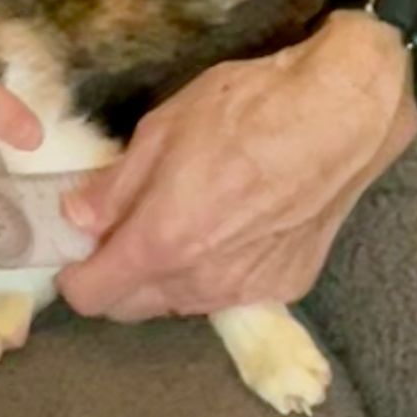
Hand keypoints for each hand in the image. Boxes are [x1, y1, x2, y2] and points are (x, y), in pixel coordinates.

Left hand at [56, 12, 416, 321]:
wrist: (341, 116)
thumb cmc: (248, 109)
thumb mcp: (163, 130)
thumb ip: (116, 185)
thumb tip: (79, 216)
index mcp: (162, 242)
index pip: (93, 297)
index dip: (76, 274)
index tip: (76, 249)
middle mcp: (201, 282)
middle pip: (132, 308)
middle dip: (117, 277)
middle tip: (124, 229)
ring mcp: (247, 290)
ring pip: (181, 302)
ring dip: (166, 276)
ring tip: (182, 220)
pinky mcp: (287, 286)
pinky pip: (230, 292)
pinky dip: (216, 270)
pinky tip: (233, 225)